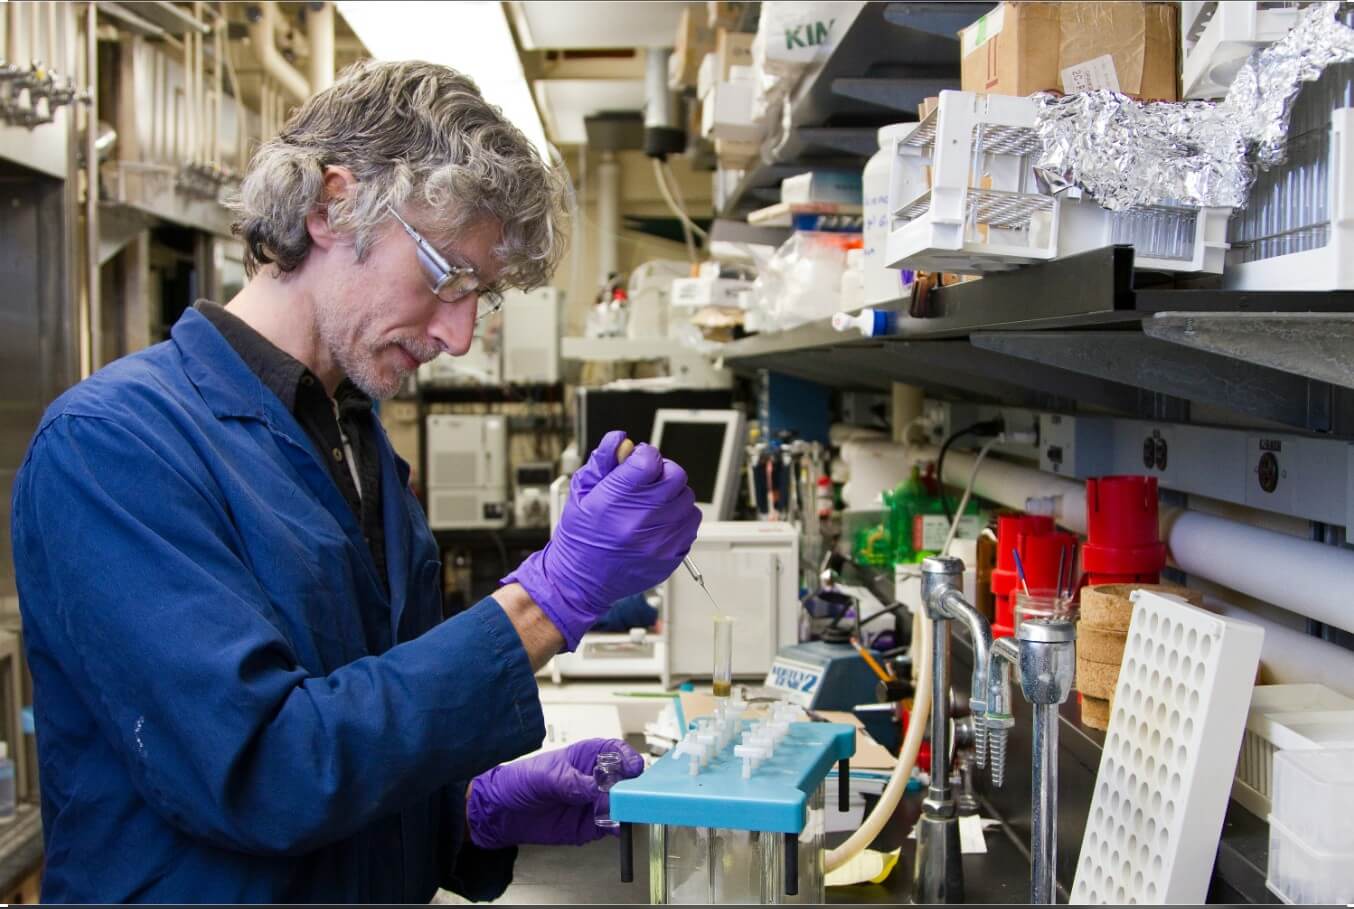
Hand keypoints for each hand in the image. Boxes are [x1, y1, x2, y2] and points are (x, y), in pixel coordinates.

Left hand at [466, 738, 644, 849]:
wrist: (500, 812)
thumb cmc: (519, 781)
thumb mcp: (545, 777)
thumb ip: (572, 782)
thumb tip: (598, 787)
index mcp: (587, 756)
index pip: (617, 751)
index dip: (628, 758)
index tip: (632, 768)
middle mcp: (596, 779)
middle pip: (626, 780)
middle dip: (631, 787)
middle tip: (625, 796)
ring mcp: (595, 802)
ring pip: (622, 805)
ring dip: (625, 810)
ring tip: (618, 813)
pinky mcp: (590, 825)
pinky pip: (612, 826)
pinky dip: (616, 828)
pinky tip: (613, 827)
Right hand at [503, 431, 700, 648]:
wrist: (580, 582)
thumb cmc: (579, 538)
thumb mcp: (581, 492)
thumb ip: (603, 461)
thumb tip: (620, 440)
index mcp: (616, 501)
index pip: (650, 459)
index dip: (644, 455)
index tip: (638, 461)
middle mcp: (640, 521)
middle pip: (675, 476)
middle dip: (662, 471)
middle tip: (648, 481)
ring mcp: (659, 540)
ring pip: (687, 499)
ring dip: (673, 495)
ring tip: (654, 504)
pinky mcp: (671, 556)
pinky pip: (691, 525)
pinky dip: (680, 518)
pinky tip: (661, 521)